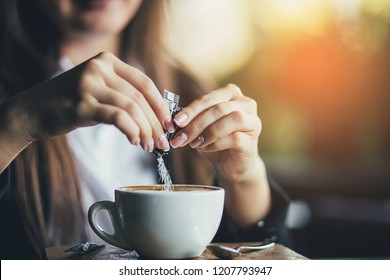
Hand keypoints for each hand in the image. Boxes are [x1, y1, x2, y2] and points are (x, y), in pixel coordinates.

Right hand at [13, 52, 173, 151]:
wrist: (33, 111)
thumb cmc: (70, 103)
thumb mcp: (98, 89)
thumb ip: (123, 94)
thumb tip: (156, 116)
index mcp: (107, 60)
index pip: (145, 83)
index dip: (160, 106)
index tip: (168, 124)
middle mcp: (99, 67)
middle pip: (140, 98)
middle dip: (155, 124)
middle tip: (162, 142)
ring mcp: (89, 84)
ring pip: (132, 109)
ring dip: (146, 131)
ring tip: (149, 146)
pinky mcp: (82, 104)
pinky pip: (118, 117)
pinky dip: (132, 131)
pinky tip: (135, 141)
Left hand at [170, 83, 261, 182]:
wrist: (231, 165)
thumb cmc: (215, 142)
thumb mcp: (201, 127)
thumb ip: (192, 119)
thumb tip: (174, 118)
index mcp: (231, 94)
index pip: (209, 98)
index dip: (191, 110)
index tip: (176, 122)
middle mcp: (245, 103)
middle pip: (219, 109)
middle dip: (196, 124)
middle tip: (181, 138)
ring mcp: (253, 121)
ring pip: (231, 119)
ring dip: (208, 132)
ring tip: (194, 144)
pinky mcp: (253, 139)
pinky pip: (235, 138)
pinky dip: (216, 143)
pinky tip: (204, 149)